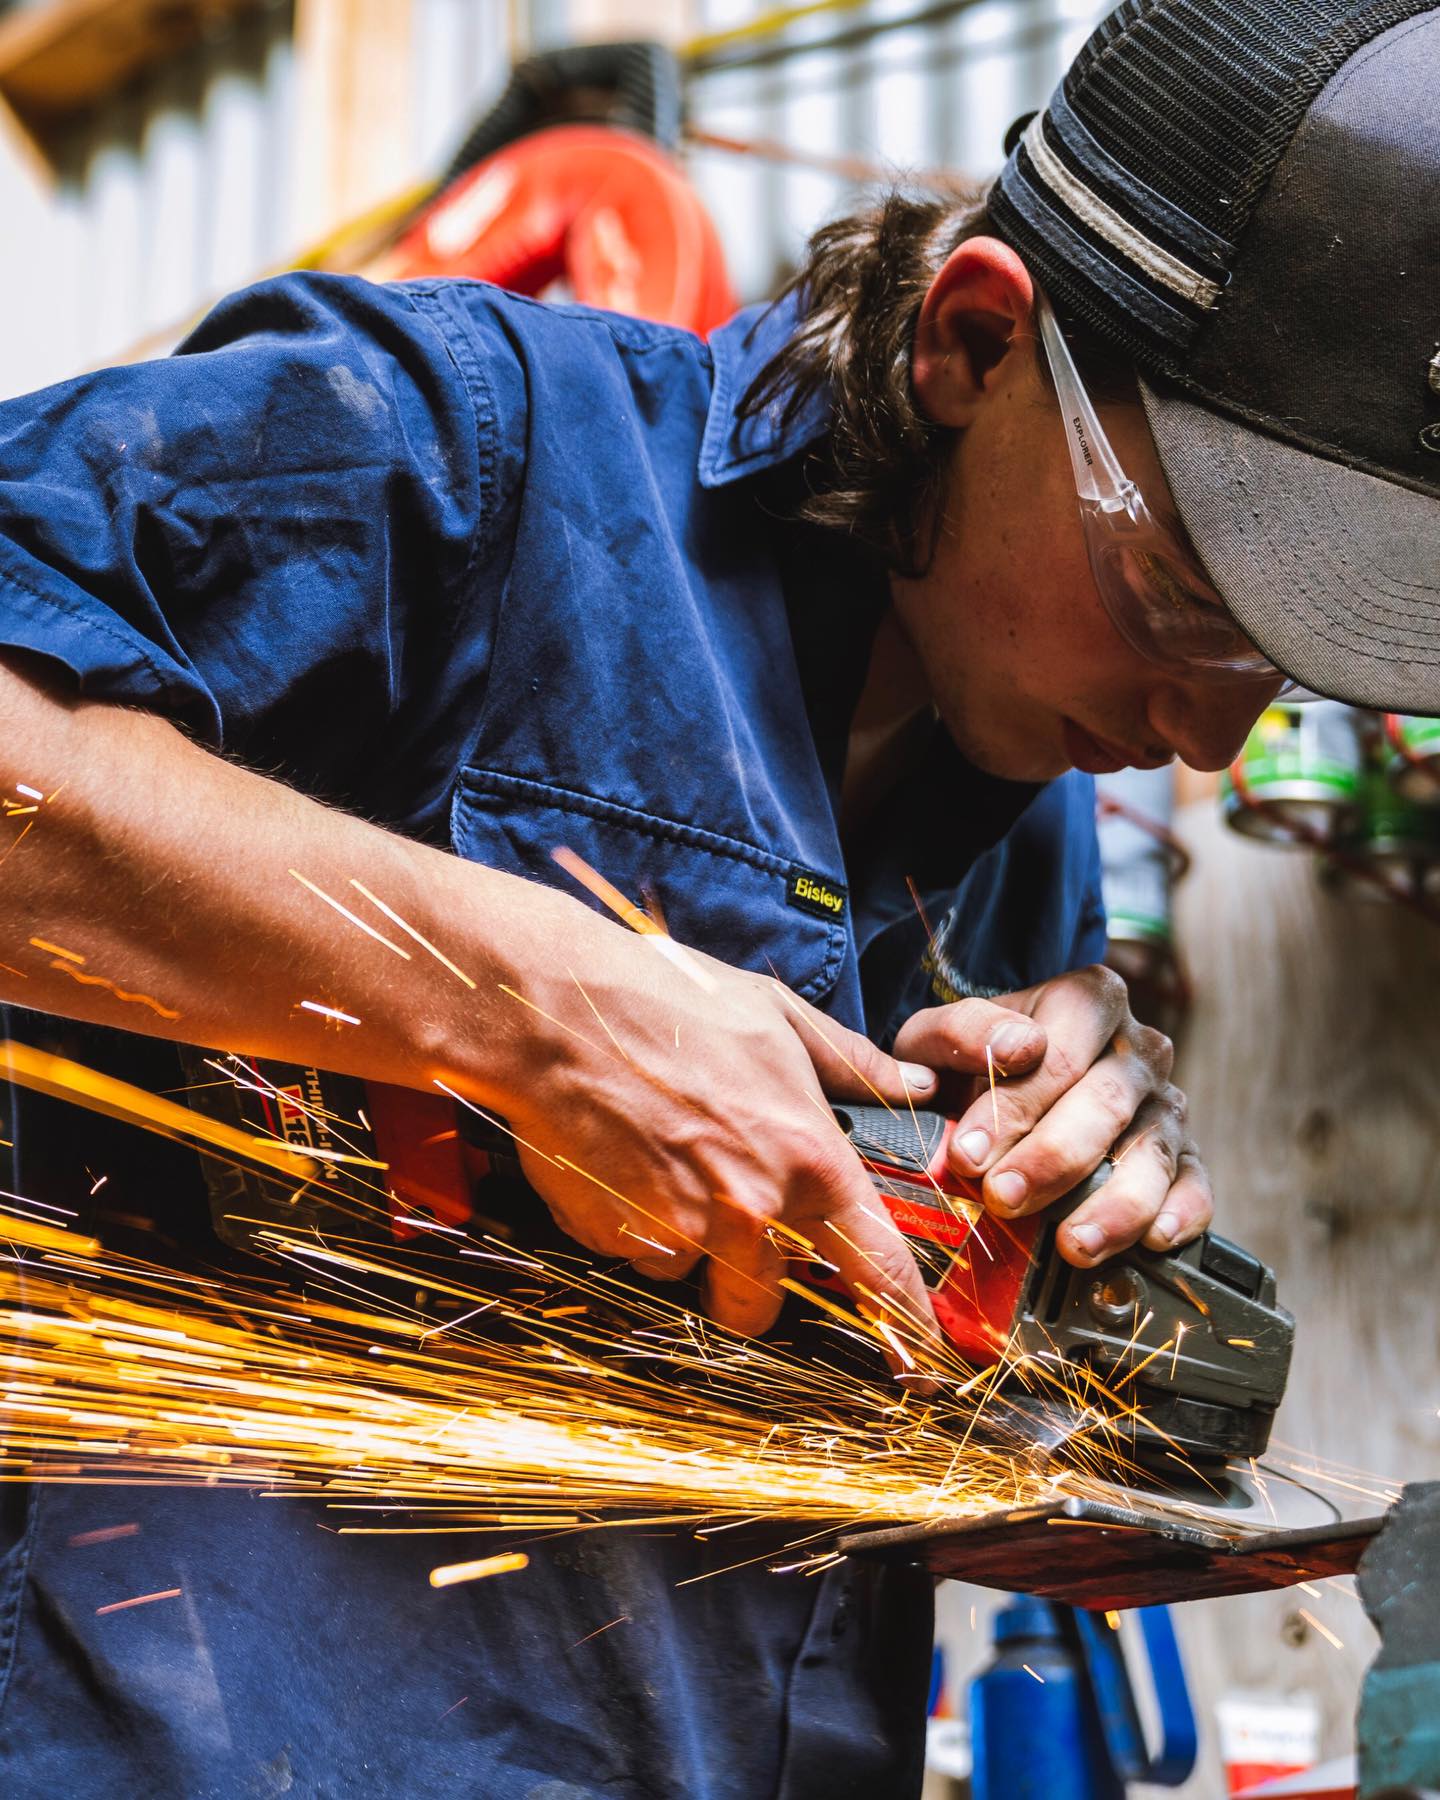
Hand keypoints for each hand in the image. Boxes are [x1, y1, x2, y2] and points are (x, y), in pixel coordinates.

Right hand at [486, 919, 943, 1369]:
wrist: (560, 1010)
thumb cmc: (670, 1002)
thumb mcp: (779, 1015)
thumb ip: (853, 1060)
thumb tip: (917, 1080)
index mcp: (809, 1160)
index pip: (877, 1269)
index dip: (904, 1324)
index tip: (920, 1360)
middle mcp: (752, 1211)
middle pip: (764, 1306)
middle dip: (748, 1279)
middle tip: (723, 1213)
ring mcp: (679, 1232)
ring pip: (690, 1275)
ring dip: (681, 1242)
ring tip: (658, 1160)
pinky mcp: (614, 1239)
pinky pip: (631, 1252)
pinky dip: (626, 1222)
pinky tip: (617, 1157)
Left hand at [891, 965, 1211, 1267]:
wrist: (1005, 1086)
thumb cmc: (972, 1063)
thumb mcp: (941, 1035)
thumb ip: (958, 1034)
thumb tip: (993, 1055)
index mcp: (1089, 1001)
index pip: (1058, 1055)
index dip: (1014, 1108)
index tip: (969, 1155)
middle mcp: (1139, 1048)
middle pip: (1105, 1104)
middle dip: (1051, 1158)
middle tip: (1004, 1199)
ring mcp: (1166, 1104)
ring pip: (1152, 1152)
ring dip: (1114, 1205)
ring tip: (1074, 1244)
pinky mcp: (1184, 1157)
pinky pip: (1194, 1186)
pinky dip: (1181, 1214)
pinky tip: (1154, 1240)